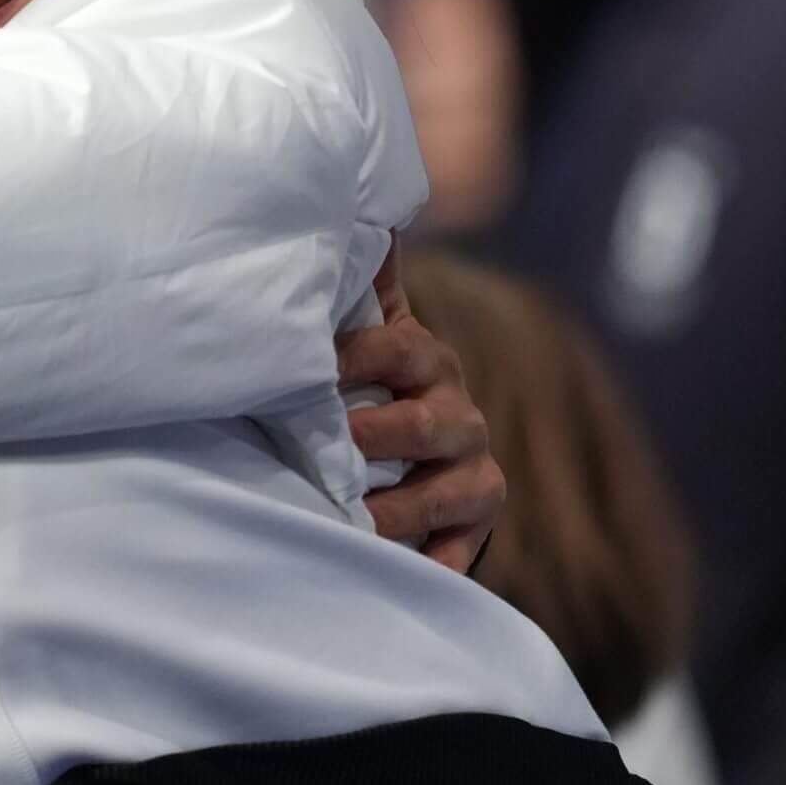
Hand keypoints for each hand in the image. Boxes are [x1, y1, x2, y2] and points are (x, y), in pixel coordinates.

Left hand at [343, 243, 501, 572]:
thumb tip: (364, 211)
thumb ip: (359, 282)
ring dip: (399, 508)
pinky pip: (460, 550)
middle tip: (337, 445)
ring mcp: (471, 471)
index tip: (312, 369)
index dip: (357, 356)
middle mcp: (457, 413)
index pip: (401, 347)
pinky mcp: (474, 526)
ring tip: (355, 520)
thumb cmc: (366, 385)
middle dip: (381, 434)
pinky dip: (434, 564)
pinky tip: (405, 573)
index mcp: (424, 359)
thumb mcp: (362, 332)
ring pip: (446, 490)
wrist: (410, 458)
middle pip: (429, 422)